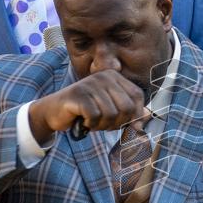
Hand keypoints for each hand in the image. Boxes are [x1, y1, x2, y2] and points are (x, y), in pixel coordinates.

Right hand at [28, 70, 147, 143]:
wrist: (54, 111)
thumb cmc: (86, 111)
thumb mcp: (111, 110)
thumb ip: (130, 112)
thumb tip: (148, 117)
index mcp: (114, 76)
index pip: (138, 96)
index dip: (136, 115)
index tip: (128, 126)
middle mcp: (104, 76)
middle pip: (127, 107)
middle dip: (118, 123)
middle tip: (105, 125)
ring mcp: (90, 84)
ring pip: (111, 114)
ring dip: (103, 125)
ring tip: (93, 122)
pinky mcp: (78, 94)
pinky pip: (95, 116)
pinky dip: (91, 124)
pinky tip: (83, 121)